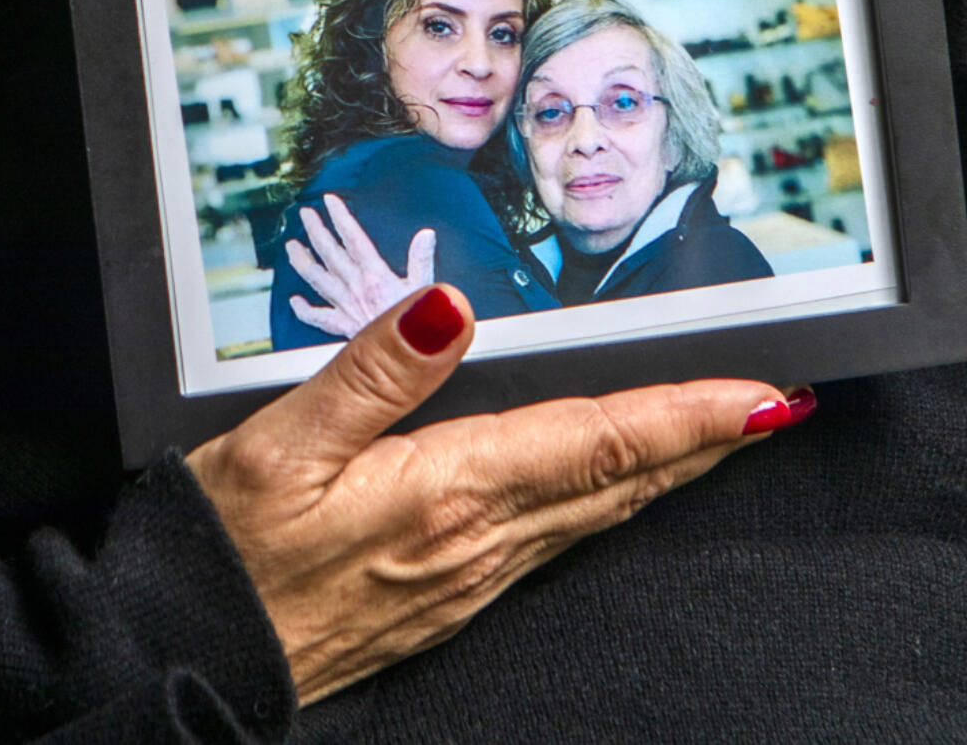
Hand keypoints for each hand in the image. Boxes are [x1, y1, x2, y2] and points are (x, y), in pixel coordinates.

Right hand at [186, 284, 814, 704]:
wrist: (190, 657)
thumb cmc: (228, 552)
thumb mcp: (280, 444)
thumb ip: (373, 372)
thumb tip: (448, 310)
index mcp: (451, 490)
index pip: (602, 440)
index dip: (690, 416)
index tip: (763, 397)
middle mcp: (481, 539)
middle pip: (622, 479)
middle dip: (707, 442)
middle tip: (776, 407)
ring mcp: (472, 575)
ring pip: (600, 512)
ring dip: (670, 471)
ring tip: (719, 436)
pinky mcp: (452, 593)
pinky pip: (560, 539)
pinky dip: (612, 502)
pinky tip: (618, 489)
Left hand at [286, 192, 435, 338]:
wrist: (407, 358)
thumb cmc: (422, 329)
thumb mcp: (428, 289)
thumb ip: (423, 259)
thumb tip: (427, 234)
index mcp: (376, 276)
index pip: (353, 238)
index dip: (340, 217)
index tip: (330, 201)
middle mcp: (356, 288)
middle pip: (330, 254)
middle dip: (316, 230)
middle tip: (305, 214)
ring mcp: (346, 308)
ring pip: (318, 279)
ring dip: (303, 261)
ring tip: (291, 246)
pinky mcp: (343, 328)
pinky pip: (318, 317)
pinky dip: (304, 309)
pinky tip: (294, 301)